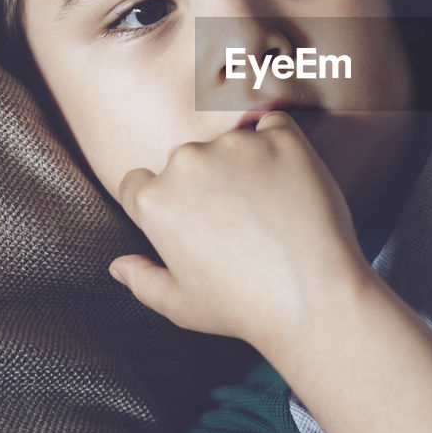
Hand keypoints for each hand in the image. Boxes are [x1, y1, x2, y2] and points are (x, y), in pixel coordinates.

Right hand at [109, 110, 370, 354]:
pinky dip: (281, 145)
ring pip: (231, 141)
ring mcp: (235, 145)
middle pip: (186, 159)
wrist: (313, 297)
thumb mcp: (182, 306)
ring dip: (245, 162)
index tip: (194, 220)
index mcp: (154, 201)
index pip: (139, 182)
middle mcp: (186, 162)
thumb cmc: (245, 308)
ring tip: (272, 209)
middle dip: (207, 181)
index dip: (163, 201)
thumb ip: (143, 282)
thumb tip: (118, 265)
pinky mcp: (281, 137)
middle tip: (242, 221)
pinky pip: (275, 125)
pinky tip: (292, 184)